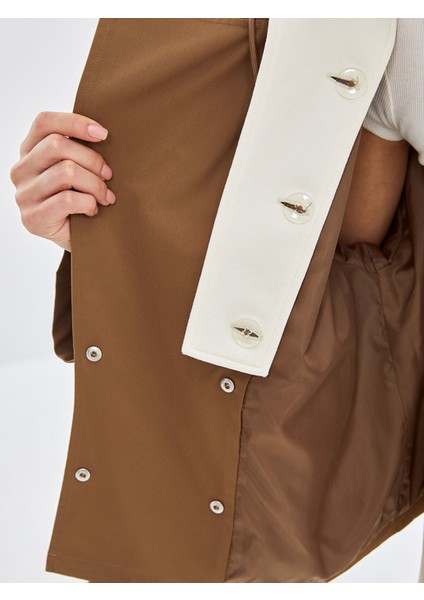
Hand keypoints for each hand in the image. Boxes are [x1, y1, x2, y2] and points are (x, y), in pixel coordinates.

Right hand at [9, 111, 115, 252]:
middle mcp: (20, 170)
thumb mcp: (79, 169)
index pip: (44, 123)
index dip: (75, 122)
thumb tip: (101, 132)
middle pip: (58, 145)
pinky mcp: (32, 218)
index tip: (103, 134)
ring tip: (106, 197)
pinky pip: (68, 200)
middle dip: (92, 159)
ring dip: (95, 184)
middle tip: (109, 175)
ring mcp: (23, 195)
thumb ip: (79, 149)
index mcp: (29, 151)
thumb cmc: (82, 200)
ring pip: (66, 172)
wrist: (81, 241)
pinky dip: (88, 203)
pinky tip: (93, 210)